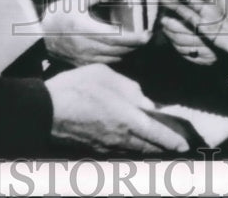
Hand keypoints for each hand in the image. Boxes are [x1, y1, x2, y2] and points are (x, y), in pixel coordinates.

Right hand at [41, 0, 149, 65]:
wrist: (38, 35)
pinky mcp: (82, 65)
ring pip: (114, 59)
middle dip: (135, 45)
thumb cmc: (58, 15)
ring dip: (128, 52)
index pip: (116, 37)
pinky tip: (121, 50)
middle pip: (118, 50)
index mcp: (85, 29)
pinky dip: (117, 58)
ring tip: (137, 43)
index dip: (134, 38)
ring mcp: (84, 58)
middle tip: (147, 38)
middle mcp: (86, 46)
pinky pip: (105, 64)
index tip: (147, 35)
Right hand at [45, 64, 189, 155]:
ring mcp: (106, 147)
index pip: (157, 134)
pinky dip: (129, 150)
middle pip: (148, 148)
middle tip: (174, 146)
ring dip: (147, 150)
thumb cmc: (75, 88)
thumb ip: (129, 88)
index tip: (184, 145)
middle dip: (163, 148)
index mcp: (127, 118)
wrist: (44, 111)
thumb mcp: (105, 75)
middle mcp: (120, 138)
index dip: (172, 140)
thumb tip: (145, 101)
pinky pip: (118, 153)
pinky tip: (130, 145)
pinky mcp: (93, 150)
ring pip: (134, 152)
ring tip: (156, 145)